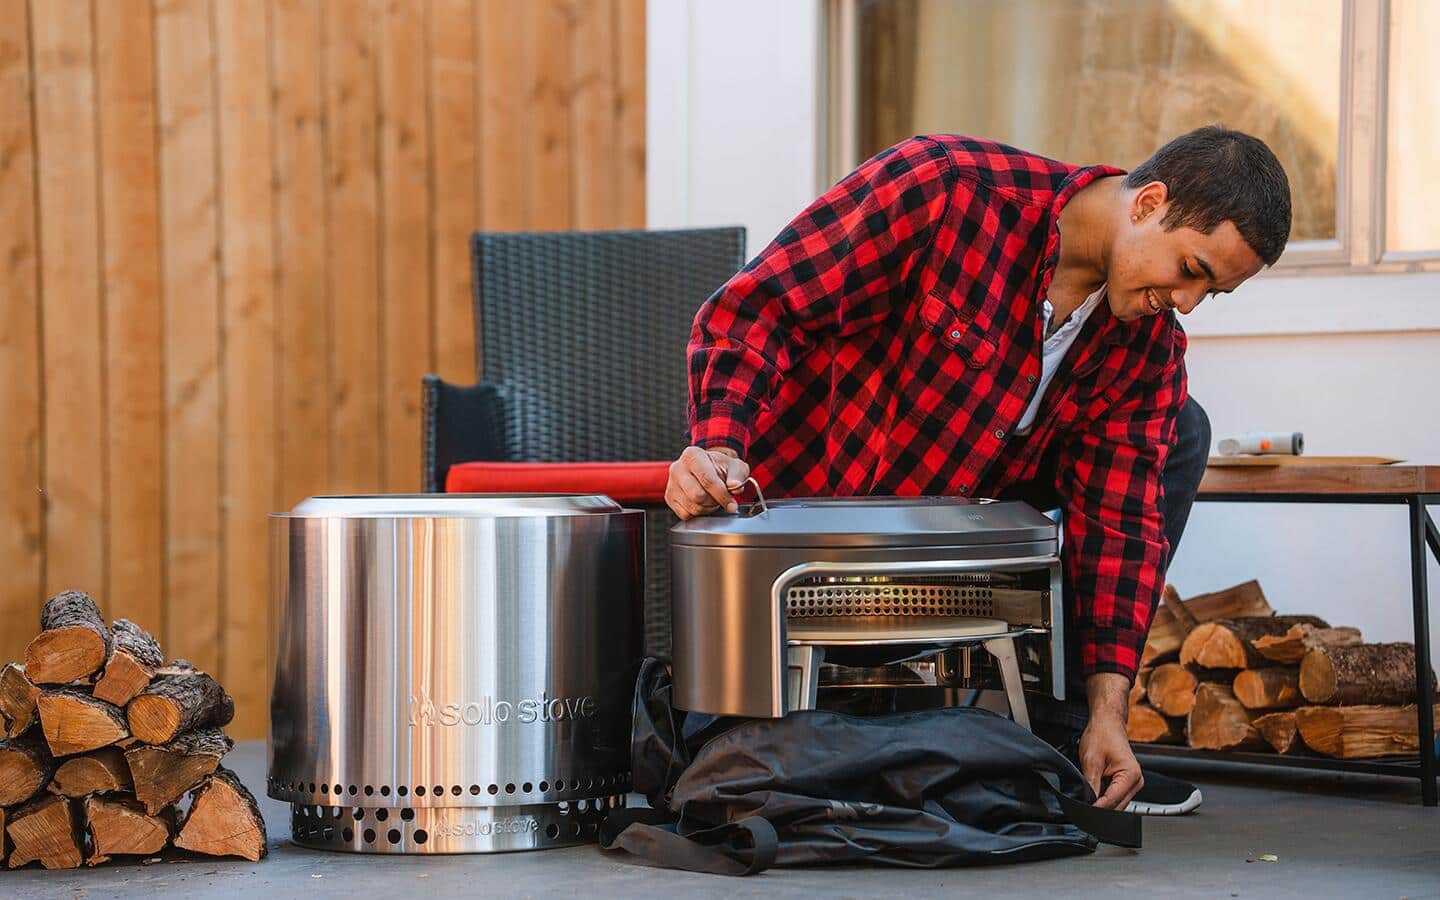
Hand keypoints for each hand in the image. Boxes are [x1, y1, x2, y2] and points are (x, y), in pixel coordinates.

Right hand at [666, 446, 750, 519]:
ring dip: (707, 508)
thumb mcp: (734, 466)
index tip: (732, 504)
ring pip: (692, 507)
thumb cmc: (720, 467)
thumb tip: (735, 486)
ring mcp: (671, 484)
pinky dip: (698, 513)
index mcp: (692, 455)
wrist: (708, 469)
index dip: (722, 495)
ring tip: (712, 499)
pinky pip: (685, 514)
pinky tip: (702, 503)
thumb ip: (737, 475)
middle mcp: (677, 468)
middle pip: (698, 496)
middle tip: (720, 498)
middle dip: (714, 501)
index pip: (707, 480)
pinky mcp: (669, 498)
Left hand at [1081, 673, 1143, 808]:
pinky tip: (1093, 792)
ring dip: (1102, 804)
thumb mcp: (1091, 760)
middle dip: (1099, 808)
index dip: (1096, 808)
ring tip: (1087, 798)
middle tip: (1081, 808)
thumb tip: (1087, 802)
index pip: (1112, 800)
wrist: (1107, 723)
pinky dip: (1103, 798)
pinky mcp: (1126, 784)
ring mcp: (1133, 784)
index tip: (1083, 812)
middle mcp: (1136, 782)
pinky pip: (1115, 798)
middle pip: (1116, 806)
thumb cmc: (1102, 735)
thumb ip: (1090, 784)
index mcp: (1131, 775)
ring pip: (1116, 805)